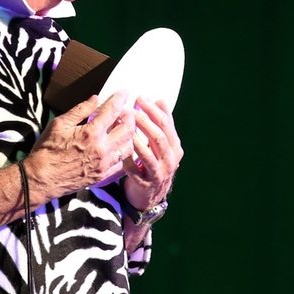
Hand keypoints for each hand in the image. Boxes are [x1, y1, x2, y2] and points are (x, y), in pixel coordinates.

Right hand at [25, 92, 137, 195]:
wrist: (41, 179)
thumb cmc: (47, 150)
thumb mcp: (59, 124)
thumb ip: (80, 110)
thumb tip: (95, 99)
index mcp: (91, 133)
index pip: (112, 111)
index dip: (120, 99)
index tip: (124, 92)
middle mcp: (102, 149)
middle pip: (128, 129)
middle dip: (131, 116)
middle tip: (126, 111)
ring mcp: (104, 164)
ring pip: (129, 147)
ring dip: (130, 135)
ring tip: (123, 129)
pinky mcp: (102, 176)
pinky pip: (122, 165)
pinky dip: (125, 154)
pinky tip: (119, 148)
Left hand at [122, 97, 183, 211]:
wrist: (151, 195)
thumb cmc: (154, 163)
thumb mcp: (162, 144)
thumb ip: (162, 124)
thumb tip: (160, 100)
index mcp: (175, 147)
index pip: (166, 124)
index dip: (153, 110)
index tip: (140, 98)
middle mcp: (170, 160)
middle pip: (158, 137)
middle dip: (143, 122)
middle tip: (129, 110)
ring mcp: (159, 173)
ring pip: (148, 155)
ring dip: (135, 139)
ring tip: (123, 127)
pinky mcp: (146, 185)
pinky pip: (135, 171)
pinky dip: (127, 160)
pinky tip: (118, 149)